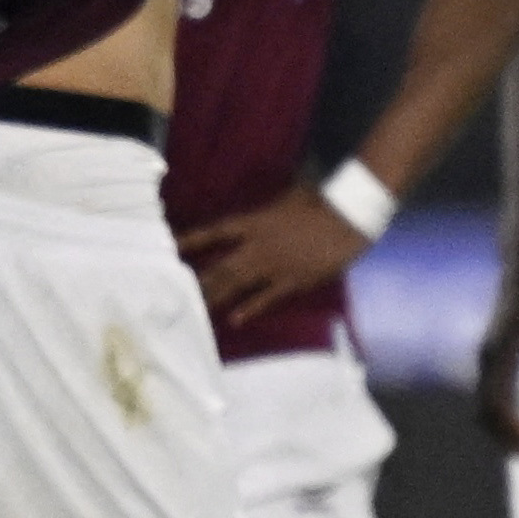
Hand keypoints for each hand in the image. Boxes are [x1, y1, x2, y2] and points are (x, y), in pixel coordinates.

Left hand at [186, 188, 368, 324]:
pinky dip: (249, 309)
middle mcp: (257, 246)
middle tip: (176, 294)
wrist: (347, 218)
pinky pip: (266, 298)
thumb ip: (270, 209)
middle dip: (198, 281)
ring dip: (216, 298)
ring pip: (237, 284)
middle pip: (220, 266)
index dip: (191, 241)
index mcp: (254, 223)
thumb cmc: (319, 202)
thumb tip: (265, 208)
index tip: (170, 249)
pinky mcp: (292, 281)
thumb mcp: (288, 197)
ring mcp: (273, 266)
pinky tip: (234, 320)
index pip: (214, 232)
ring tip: (196, 310)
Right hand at [475, 241, 518, 452]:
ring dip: (501, 425)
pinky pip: (489, 389)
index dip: (511, 431)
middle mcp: (486, 356)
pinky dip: (500, 410)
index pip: (497, 405)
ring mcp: (486, 352)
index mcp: (500, 352)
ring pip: (483, 401)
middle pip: (484, 409)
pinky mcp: (492, 349)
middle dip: (503, 436)